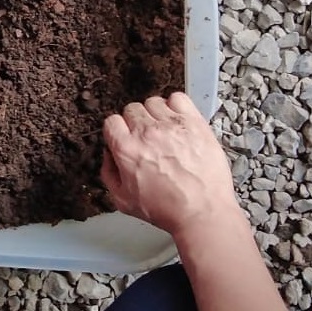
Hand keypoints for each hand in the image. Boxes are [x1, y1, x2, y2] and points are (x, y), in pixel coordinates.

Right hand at [101, 93, 237, 237]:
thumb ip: (108, 173)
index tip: (125, 138)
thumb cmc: (167, 209)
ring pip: (153, 102)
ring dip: (155, 114)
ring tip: (163, 129)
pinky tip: (177, 120)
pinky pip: (178, 98)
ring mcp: (171, 125)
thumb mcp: (123, 200)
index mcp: (126, 149)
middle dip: (135, 123)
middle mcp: (146, 132)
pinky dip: (175, 105)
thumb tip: (108, 154)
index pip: (112, 121)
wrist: (203, 212)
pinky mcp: (194, 123)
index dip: (117, 131)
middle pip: (132, 109)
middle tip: (146, 138)